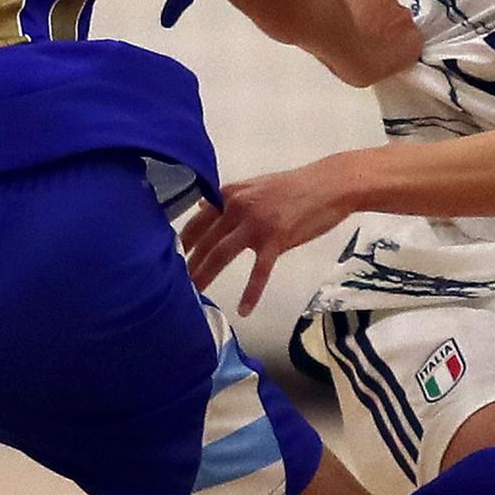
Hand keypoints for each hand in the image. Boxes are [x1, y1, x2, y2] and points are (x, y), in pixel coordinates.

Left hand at [177, 157, 359, 310]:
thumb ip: (229, 199)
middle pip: (205, 240)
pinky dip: (251, 293)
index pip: (197, 220)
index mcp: (231, 194)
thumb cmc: (293, 187)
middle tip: (172, 284)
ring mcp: (256, 224)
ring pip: (222, 254)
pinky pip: (259, 271)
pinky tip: (243, 309)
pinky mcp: (276, 240)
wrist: (329, 185)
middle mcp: (238, 207)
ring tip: (195, 295)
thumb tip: (203, 208)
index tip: (166, 257)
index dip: (181, 241)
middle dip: (188, 263)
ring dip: (206, 276)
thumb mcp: (255, 187)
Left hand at [330, 0, 422, 85]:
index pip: (410, 41)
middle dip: (380, 23)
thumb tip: (372, 60)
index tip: (381, 48)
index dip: (394, 43)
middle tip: (360, 35)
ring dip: (368, 6)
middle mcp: (404, 16)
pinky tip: (341, 3)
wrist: (333, 35)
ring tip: (347, 21)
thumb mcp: (370, 76)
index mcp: (412, 43)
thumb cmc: (351, 58)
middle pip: (396, 17)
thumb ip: (382, 62)